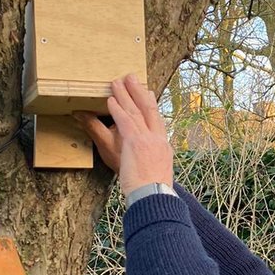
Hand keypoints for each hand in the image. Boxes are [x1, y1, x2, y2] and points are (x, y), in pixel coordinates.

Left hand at [74, 75, 173, 194]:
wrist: (155, 197)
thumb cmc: (153, 192)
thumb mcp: (153, 174)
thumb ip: (150, 164)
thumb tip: (147, 163)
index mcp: (163, 146)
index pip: (157, 120)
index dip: (151, 105)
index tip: (148, 93)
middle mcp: (157, 139)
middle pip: (149, 109)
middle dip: (139, 91)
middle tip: (132, 77)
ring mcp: (147, 139)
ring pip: (135, 111)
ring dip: (125, 95)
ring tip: (116, 82)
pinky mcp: (135, 142)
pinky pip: (125, 121)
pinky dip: (117, 109)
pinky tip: (110, 100)